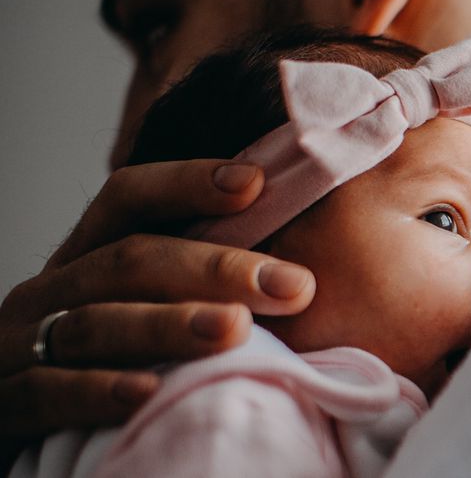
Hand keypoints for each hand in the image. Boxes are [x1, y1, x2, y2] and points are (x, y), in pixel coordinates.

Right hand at [0, 160, 314, 444]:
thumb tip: (299, 272)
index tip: (257, 182)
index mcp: (85, 258)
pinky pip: (48, 391)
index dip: (187, 182)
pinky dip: (99, 390)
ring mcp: (18, 345)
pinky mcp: (3, 403)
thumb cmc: (107, 367)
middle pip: (129, 259)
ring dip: (169, 324)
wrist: (25, 430)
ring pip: (95, 322)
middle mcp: (49, 292)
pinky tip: (149, 392)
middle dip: (215, 267)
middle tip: (292, 286)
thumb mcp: (144, 313)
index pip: (128, 197)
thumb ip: (197, 288)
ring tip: (235, 329)